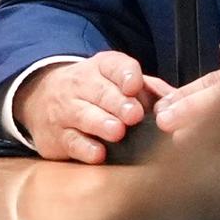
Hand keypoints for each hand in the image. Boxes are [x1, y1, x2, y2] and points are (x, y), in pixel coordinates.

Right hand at [14, 50, 166, 163]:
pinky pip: (71, 142)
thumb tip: (179, 103)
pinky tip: (98, 153)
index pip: (114, 66)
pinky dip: (84, 148)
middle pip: (100, 92)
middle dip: (118, 103)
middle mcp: (80, 85)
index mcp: (101, 68)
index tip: (136, 86)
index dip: (126, 75)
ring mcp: (65, 110)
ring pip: (83, 115)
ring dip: (101, 123)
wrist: (40, 99)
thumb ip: (149, 90)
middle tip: (134, 114)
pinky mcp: (56, 137)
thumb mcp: (118, 81)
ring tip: (117, 132)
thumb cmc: (95, 92)